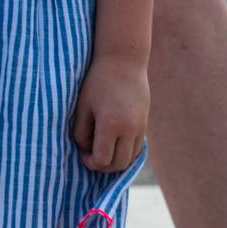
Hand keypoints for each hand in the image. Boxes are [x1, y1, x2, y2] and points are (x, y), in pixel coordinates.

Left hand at [72, 55, 148, 172]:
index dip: (90, 162)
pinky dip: (125, 152)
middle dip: (103, 166)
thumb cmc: (97, 82)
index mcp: (111, 124)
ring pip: (130, 159)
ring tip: (102, 149)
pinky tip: (114, 143)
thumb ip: (81, 133)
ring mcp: (141, 127)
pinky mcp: (145, 124)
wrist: (124, 61)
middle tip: (91, 154)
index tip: (82, 152)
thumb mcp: (82, 107)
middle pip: (118, 164)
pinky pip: (137, 149)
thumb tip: (87, 150)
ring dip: (115, 161)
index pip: (102, 160)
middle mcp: (130, 129)